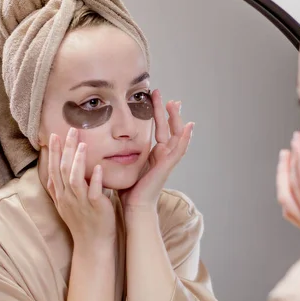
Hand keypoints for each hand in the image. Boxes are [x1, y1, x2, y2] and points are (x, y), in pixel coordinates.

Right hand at [47, 128, 116, 247]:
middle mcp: (67, 198)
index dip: (54, 152)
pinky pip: (93, 191)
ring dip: (78, 160)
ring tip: (83, 144)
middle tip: (71, 130)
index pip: (53, 169)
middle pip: (62, 169)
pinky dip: (95, 179)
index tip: (54, 135)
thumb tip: (58, 172)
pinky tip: (99, 167)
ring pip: (74, 179)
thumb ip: (62, 188)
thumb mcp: (66, 205)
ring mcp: (80, 203)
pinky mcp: (94, 207)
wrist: (92, 245)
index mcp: (60, 195)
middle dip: (66, 149)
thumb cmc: (82, 223)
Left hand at [119, 90, 193, 213]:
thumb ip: (123, 153)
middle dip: (166, 111)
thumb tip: (110, 142)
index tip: (152, 98)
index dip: (157, 114)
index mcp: (155, 155)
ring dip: (176, 119)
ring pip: (177, 135)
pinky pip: (179, 150)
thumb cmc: (128, 190)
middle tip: (162, 94)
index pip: (159, 129)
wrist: (135, 207)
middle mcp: (163, 156)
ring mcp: (167, 161)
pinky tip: (189, 126)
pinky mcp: (168, 167)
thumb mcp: (126, 165)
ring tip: (174, 103)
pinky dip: (186, 138)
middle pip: (169, 128)